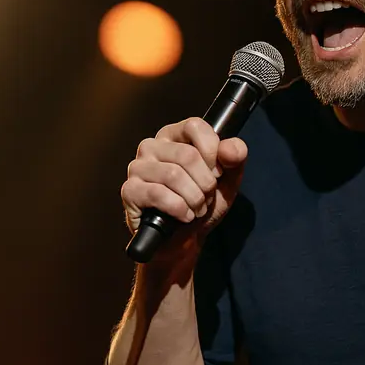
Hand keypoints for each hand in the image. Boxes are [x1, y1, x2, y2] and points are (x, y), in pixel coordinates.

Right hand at [120, 118, 248, 263]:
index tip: (218, 172)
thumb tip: (230, 149)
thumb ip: (235, 157)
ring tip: (197, 207)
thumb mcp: (229, 179)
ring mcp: (137, 168)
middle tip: (207, 196)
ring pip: (174, 176)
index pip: (195, 126)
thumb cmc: (204, 202)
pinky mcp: (130, 191)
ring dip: (194, 198)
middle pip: (188, 155)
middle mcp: (152, 146)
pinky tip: (184, 215)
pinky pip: (158, 194)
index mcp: (175, 135)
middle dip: (206, 182)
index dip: (213, 152)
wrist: (187, 238)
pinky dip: (180, 209)